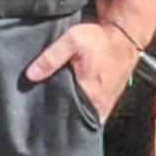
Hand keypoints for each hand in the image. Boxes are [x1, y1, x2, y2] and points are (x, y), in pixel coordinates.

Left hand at [26, 20, 142, 118]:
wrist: (124, 36)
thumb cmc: (100, 39)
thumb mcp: (72, 40)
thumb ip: (51, 58)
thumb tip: (31, 75)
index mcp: (90, 94)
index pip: (66, 115)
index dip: (51, 114)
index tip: (39, 112)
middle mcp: (99, 105)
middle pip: (73, 118)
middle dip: (59, 114)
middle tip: (44, 107)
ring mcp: (105, 105)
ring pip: (82, 116)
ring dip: (70, 112)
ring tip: (57, 103)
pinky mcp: (108, 101)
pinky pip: (91, 112)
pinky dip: (81, 108)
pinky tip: (72, 100)